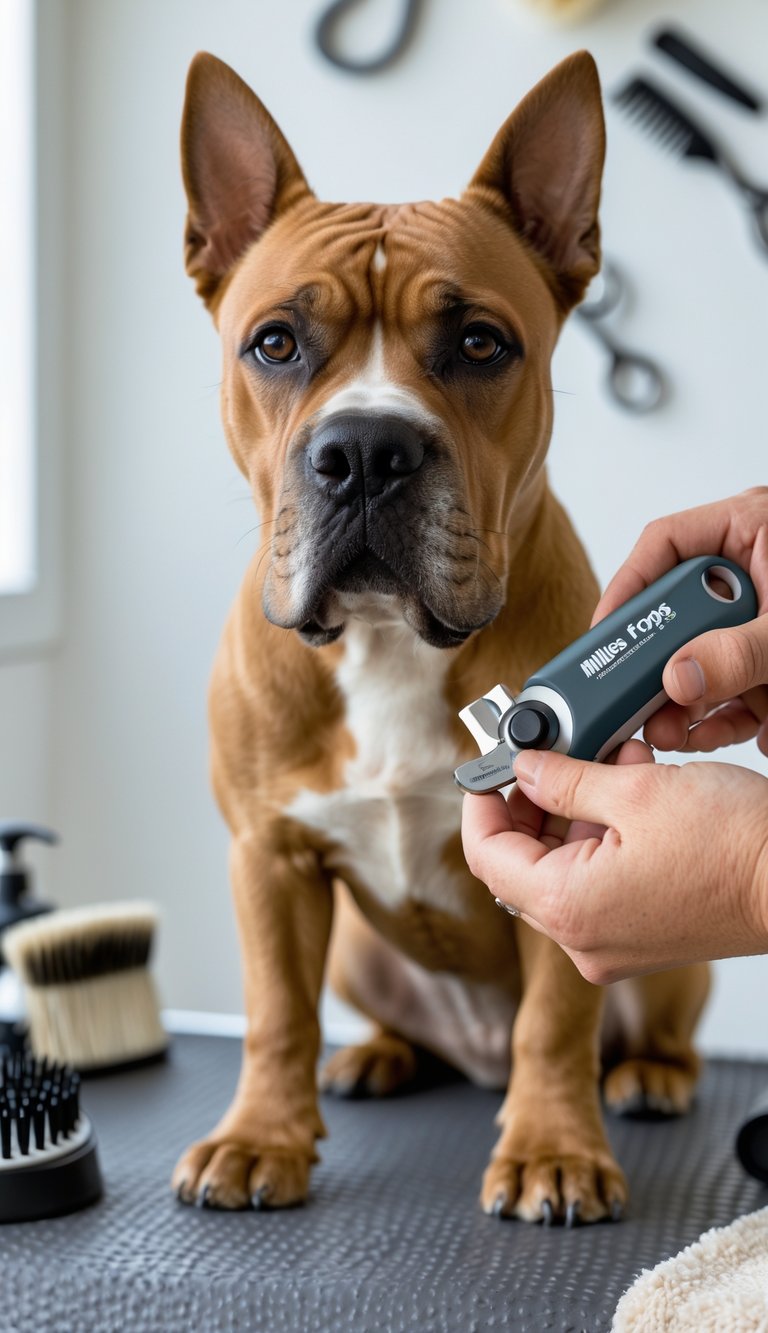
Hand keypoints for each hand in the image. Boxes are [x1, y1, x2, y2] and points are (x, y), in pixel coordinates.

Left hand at [462, 742, 767, 982]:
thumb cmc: (732, 845)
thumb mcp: (634, 792)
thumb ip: (563, 780)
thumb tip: (525, 767)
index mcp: (567, 908)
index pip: (486, 853)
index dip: (482, 802)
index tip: (490, 765)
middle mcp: (583, 941)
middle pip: (521, 864)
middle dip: (534, 803)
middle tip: (553, 755)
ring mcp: (613, 946)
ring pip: (561, 870)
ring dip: (575, 814)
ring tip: (612, 764)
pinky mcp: (642, 939)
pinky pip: (597, 885)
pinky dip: (603, 839)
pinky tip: (632, 795)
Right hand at [592, 488, 767, 755]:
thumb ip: (741, 650)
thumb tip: (679, 678)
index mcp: (751, 527)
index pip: (663, 542)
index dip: (626, 586)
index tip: (605, 631)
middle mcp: (749, 570)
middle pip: (675, 613)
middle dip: (659, 663)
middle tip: (637, 696)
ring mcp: (758, 618)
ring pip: (699, 659)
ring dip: (686, 703)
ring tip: (672, 728)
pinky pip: (734, 688)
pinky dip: (726, 717)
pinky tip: (723, 731)